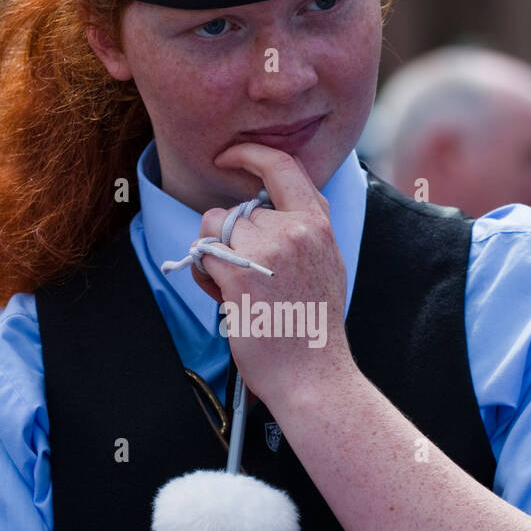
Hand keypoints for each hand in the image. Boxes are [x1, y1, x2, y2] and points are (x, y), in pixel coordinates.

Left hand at [190, 143, 353, 405]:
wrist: (313, 376)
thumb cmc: (312, 328)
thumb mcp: (327, 264)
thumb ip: (304, 231)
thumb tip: (269, 210)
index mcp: (318, 225)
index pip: (283, 167)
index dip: (252, 154)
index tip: (230, 156)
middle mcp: (296, 231)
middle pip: (235, 211)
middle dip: (227, 240)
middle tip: (245, 277)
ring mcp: (269, 252)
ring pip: (212, 229)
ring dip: (212, 258)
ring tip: (235, 291)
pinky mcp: (243, 275)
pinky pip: (202, 255)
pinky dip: (203, 276)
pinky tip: (224, 299)